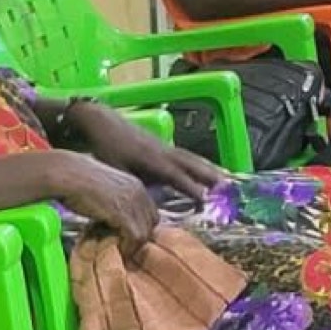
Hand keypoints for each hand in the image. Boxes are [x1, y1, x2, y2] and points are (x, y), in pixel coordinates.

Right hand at [46, 151, 158, 256]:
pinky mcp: (122, 212)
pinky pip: (135, 237)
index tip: (124, 236)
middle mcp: (139, 192)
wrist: (64, 174)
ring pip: (145, 233)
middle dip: (137, 238)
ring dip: (130, 244)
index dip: (139, 228)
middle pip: (151, 224)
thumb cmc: (76, 181)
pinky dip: (126, 246)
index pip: (150, 214)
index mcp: (136, 186)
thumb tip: (117, 222)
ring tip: (113, 246)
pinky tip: (112, 247)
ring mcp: (132, 201)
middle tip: (119, 244)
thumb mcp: (105, 190)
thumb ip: (116, 203)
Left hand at [74, 102, 227, 200]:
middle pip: (192, 164)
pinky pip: (187, 155)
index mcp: (152, 160)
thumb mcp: (116, 171)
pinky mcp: (163, 145)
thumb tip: (147, 206)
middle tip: (228, 188)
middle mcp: (164, 152)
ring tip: (226, 179)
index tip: (206, 200)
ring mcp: (165, 147)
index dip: (191, 187)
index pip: (177, 176)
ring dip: (209, 168)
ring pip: (192, 158)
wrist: (102, 122)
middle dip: (210, 176)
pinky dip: (200, 163)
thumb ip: (133, 187)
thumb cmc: (107, 148)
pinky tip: (206, 169)